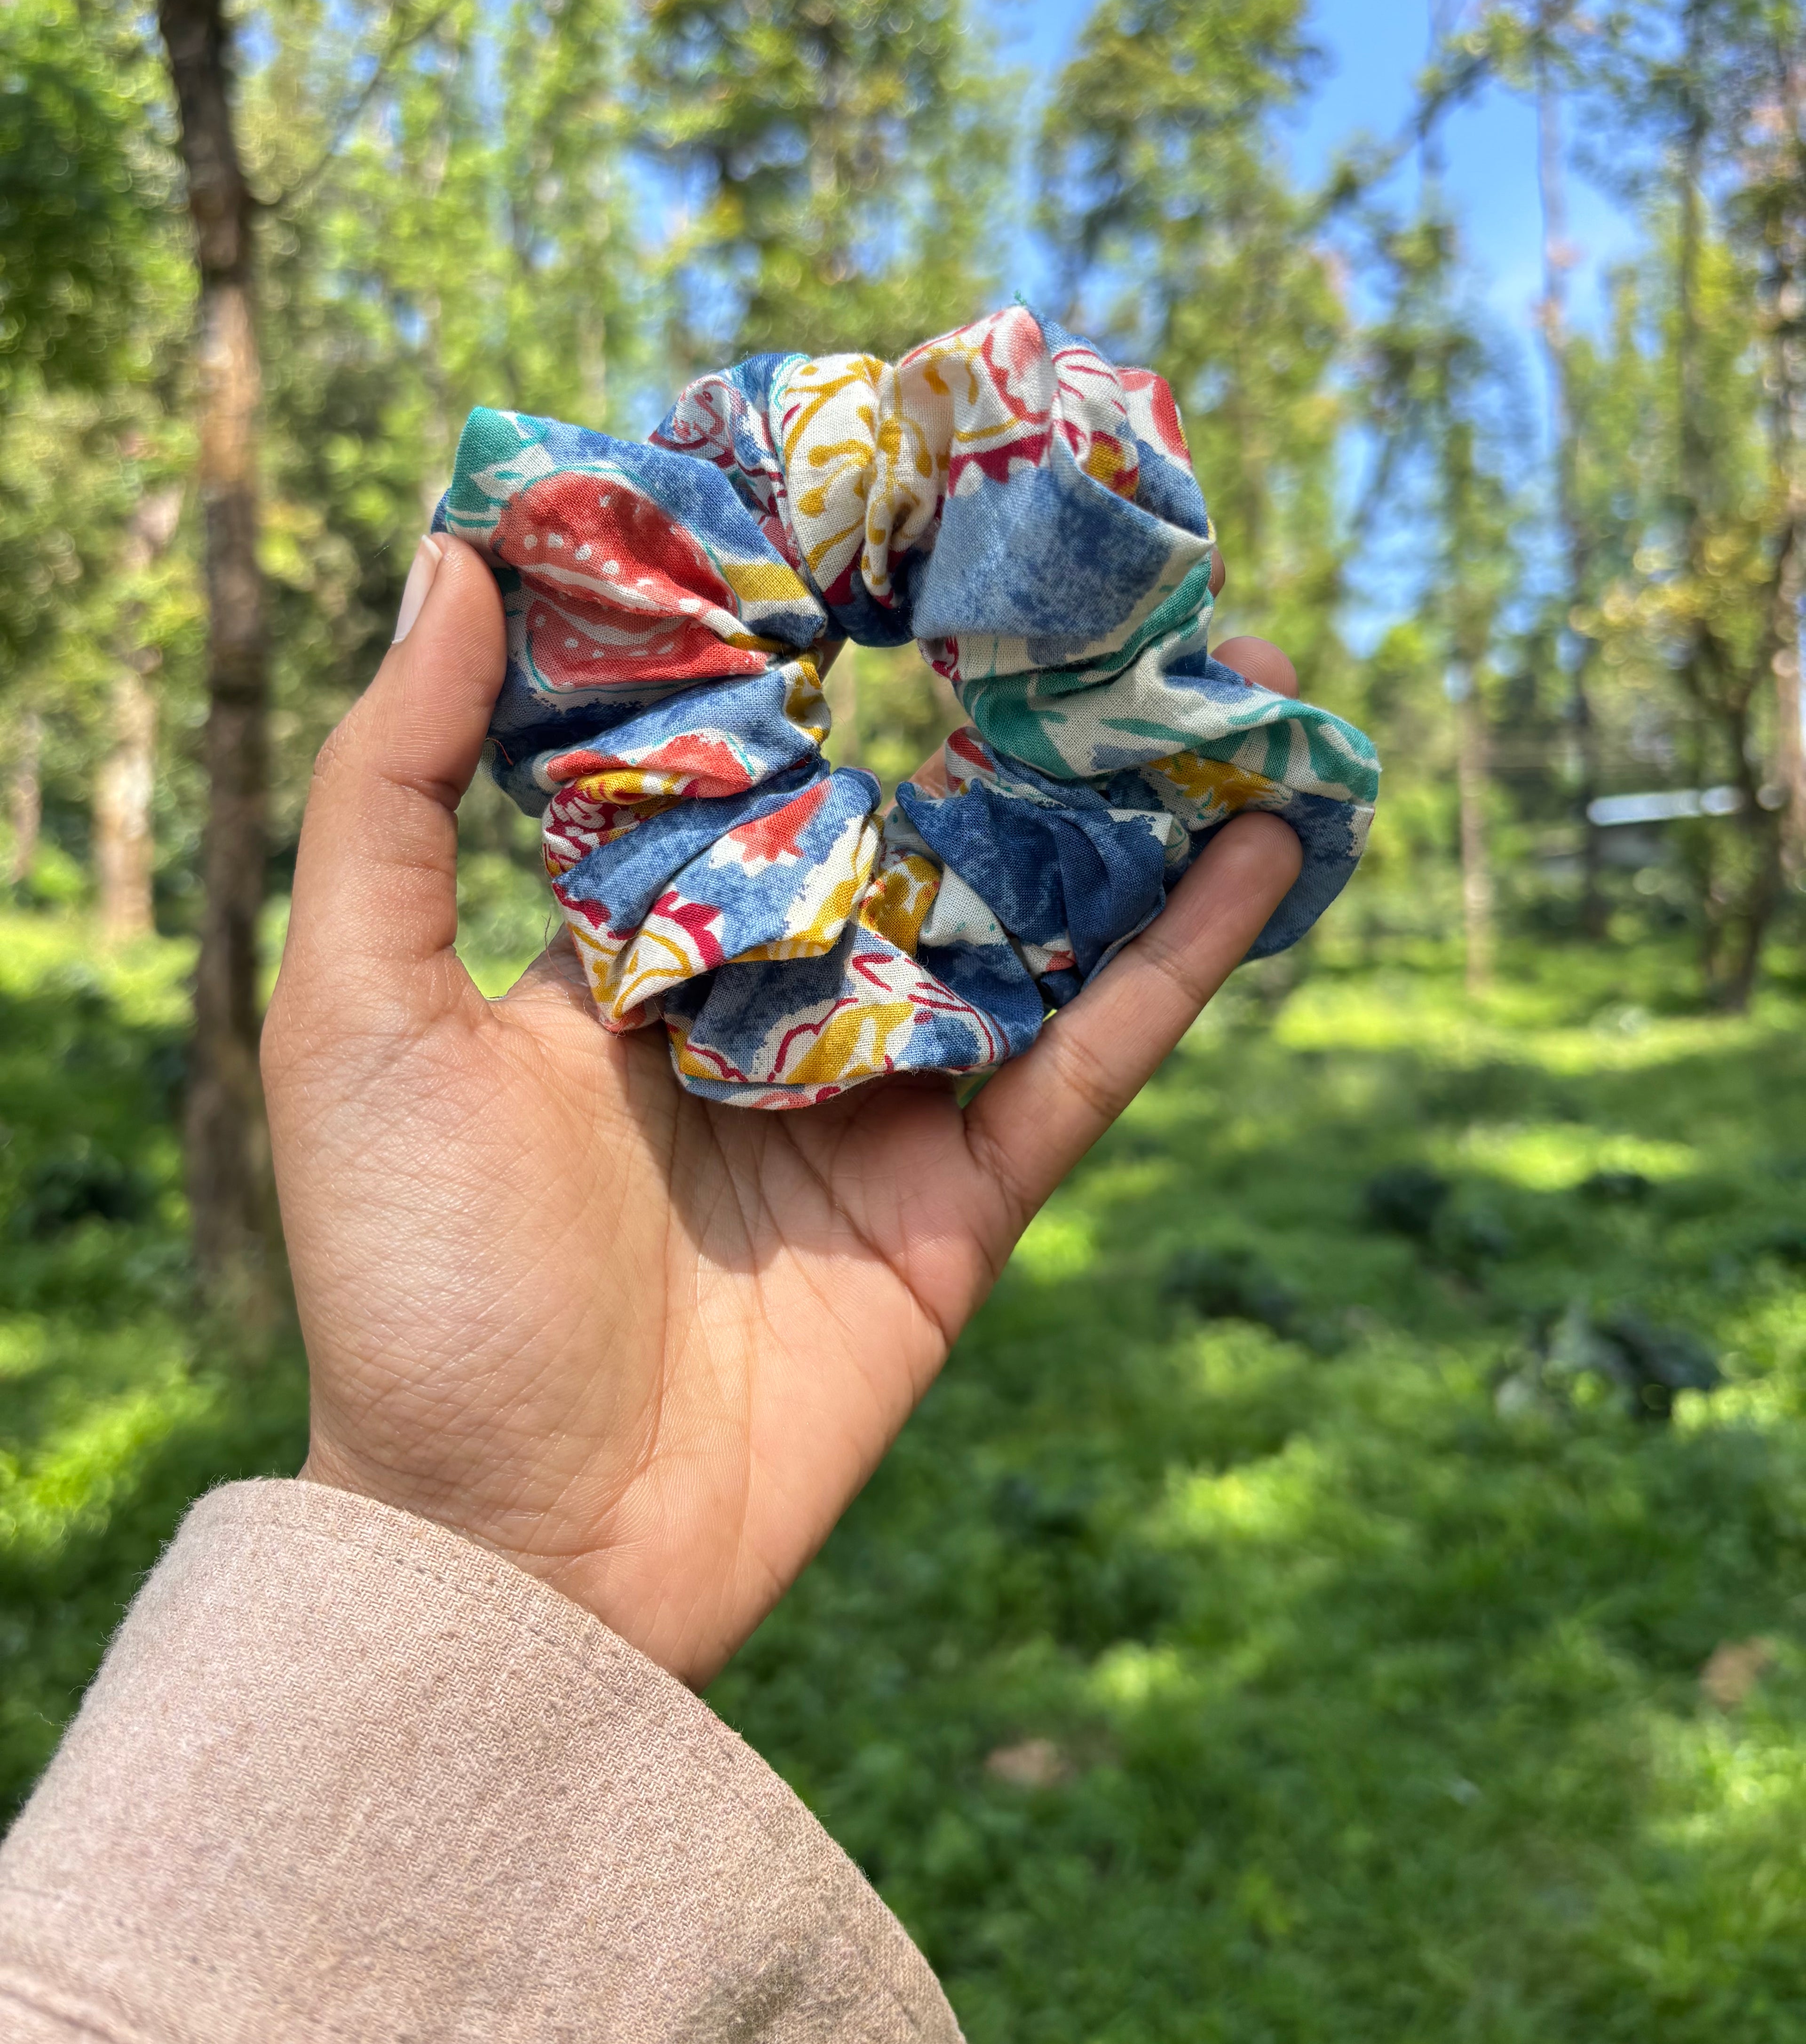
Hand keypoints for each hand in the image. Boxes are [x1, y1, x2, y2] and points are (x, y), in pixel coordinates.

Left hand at [262, 538, 1301, 1685]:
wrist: (510, 1551)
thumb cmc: (409, 1280)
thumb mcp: (354, 1013)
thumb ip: (396, 788)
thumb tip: (454, 550)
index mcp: (637, 941)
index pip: (746, 745)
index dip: (811, 623)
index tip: (879, 492)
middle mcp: (774, 997)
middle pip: (920, 813)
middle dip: (1011, 697)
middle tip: (1101, 560)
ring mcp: (886, 1094)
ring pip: (1037, 918)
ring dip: (1137, 803)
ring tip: (1236, 673)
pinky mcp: (971, 1197)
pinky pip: (1095, 1056)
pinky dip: (1185, 958)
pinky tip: (1261, 840)